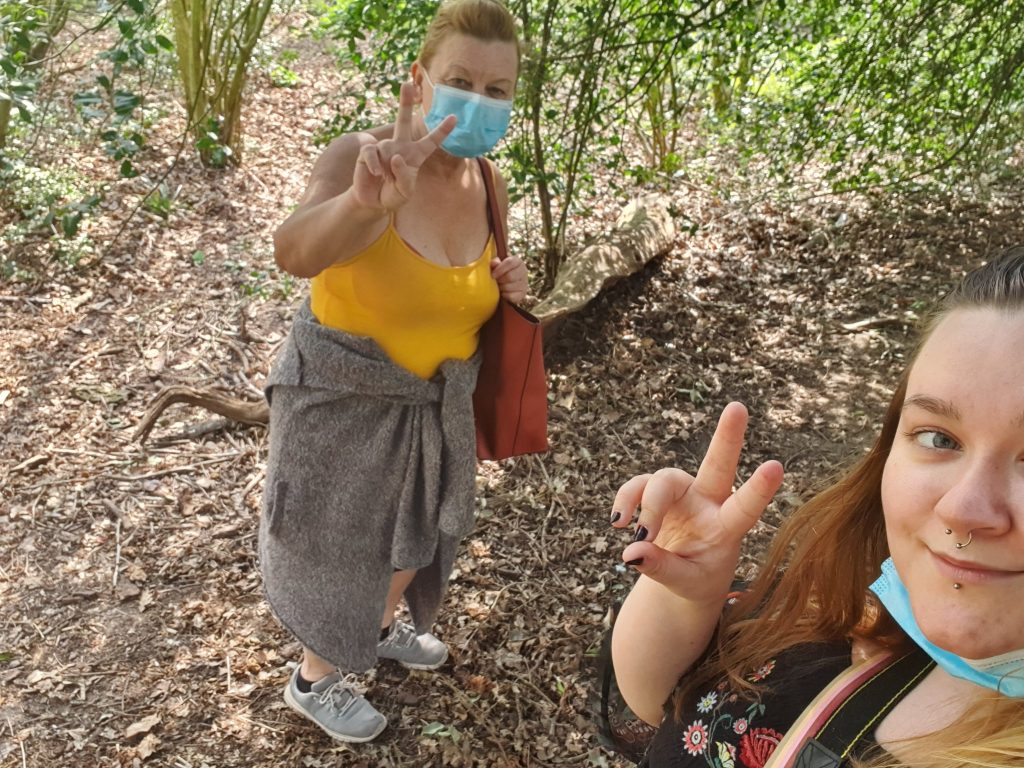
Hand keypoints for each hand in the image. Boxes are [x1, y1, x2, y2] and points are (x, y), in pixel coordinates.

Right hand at [350, 81, 455, 210]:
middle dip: (404, 102)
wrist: (372, 201)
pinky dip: (374, 165)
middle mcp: (400, 147)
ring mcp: (384, 147)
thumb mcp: (405, 192)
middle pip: (404, 121)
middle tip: (406, 83)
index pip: (431, 141)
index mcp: (415, 155)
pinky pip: (372, 153)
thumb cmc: (393, 195)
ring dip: (386, 167)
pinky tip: (375, 174)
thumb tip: (395, 156)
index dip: (442, 130)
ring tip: (384, 179)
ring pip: (386, 147)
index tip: (455, 117)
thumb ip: (405, 177)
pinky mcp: (369, 151)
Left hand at [491, 255, 528, 302]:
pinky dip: (504, 295)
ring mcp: (524, 283)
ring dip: (501, 287)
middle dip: (499, 280)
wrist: (507, 284)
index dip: (499, 269)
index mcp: (518, 262)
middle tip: (495, 281)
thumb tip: (493, 263)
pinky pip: (511, 296)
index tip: (492, 275)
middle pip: (510, 276)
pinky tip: (503, 292)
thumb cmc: (500, 272)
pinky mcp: (522, 294)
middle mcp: (524, 271)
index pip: (510, 262)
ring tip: (498, 286)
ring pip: (509, 287)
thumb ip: (495, 263)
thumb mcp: (497, 265)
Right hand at [610, 402, 783, 605]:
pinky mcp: (658, 492)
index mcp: (727, 527)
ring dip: (646, 506)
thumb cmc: (696, 579)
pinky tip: (619, 523)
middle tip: (738, 407)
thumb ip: (661, 569)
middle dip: (728, 436)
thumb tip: (631, 553)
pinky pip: (636, 487)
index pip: (745, 508)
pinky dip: (625, 502)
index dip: (759, 489)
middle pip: (718, 464)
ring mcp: (683, 493)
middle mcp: (708, 501)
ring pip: (662, 481)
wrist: (682, 575)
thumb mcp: (685, 583)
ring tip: (633, 532)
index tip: (776, 466)